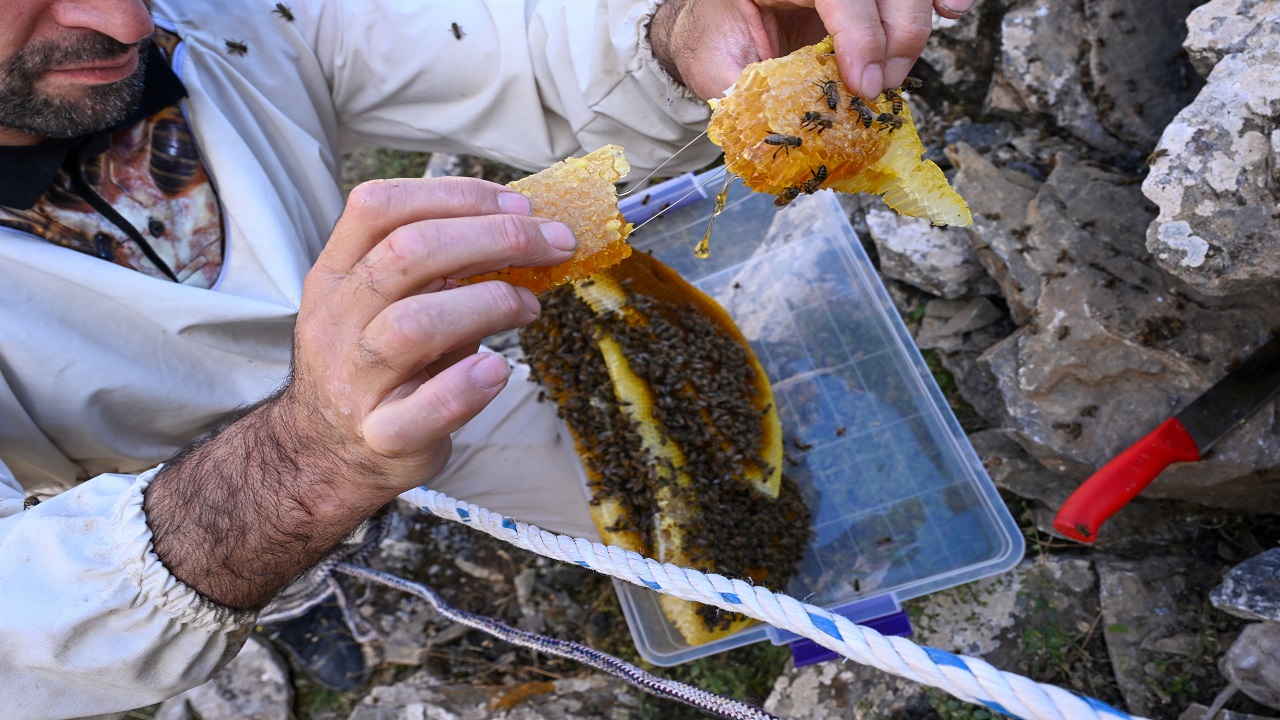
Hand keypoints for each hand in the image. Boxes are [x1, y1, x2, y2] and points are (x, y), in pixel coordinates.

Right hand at [288, 177, 575, 491]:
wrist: (328, 456)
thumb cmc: (377, 368)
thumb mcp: (390, 304)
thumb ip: (437, 269)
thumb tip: (523, 229)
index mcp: (336, 275)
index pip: (378, 206)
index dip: (455, 195)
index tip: (519, 205)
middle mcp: (335, 320)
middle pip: (407, 253)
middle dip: (494, 237)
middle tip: (552, 245)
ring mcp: (353, 381)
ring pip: (413, 325)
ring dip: (488, 303)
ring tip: (529, 305)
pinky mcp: (382, 436)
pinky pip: (425, 408)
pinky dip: (468, 386)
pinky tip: (499, 371)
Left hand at [650, 0, 971, 100]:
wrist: (709, 19)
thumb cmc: (713, 40)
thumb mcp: (715, 67)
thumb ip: (743, 94)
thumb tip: (779, 135)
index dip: (862, 35)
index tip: (866, 85)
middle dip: (895, 39)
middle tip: (879, 90)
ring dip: (914, 28)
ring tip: (898, 73)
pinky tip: (953, 11)